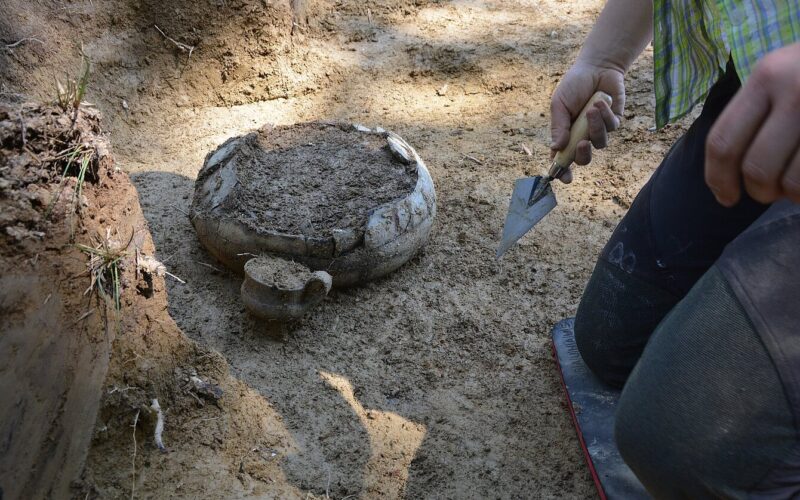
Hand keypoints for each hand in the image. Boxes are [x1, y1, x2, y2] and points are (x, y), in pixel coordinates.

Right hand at [550, 61, 624, 182]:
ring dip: (596, 128)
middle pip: (584, 159)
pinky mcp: (614, 121)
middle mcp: (582, 136)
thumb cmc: (574, 85)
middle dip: (583, 155)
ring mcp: (599, 130)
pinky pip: (611, 127)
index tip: (564, 177)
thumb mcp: (559, 104)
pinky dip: (605, 115)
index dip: (562, 170)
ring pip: (600, 143)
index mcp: (565, 135)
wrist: (597, 67)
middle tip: (581, 143)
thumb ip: (558, 126)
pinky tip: (600, 101)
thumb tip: (556, 148)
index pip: (562, 158)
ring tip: (591, 109)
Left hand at [705, 42, 799, 205]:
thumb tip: (726, 174)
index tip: (725, 197)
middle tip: (768, 191)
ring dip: (791, 194)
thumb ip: (755, 113)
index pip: (723, 140)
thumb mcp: (782, 73)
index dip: (717, 178)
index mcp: (767, 76)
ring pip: (792, 183)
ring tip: (796, 185)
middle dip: (759, 191)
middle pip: (756, 168)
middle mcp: (796, 91)